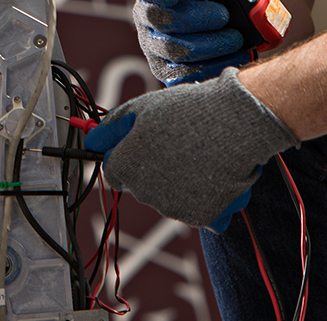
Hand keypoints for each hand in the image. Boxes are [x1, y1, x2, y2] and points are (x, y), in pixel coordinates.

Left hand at [83, 68, 295, 228]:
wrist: (234, 125)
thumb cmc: (186, 112)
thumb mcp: (142, 108)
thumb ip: (112, 126)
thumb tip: (92, 138)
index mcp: (127, 166)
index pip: (112, 170)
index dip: (125, 154)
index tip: (141, 143)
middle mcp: (145, 193)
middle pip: (139, 184)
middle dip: (150, 166)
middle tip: (174, 142)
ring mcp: (173, 207)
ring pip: (167, 197)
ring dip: (176, 180)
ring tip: (197, 152)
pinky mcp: (201, 218)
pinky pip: (194, 208)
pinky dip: (202, 196)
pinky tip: (211, 172)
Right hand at [131, 0, 264, 83]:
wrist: (213, 29)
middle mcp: (147, 16)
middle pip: (161, 18)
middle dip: (195, 17)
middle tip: (224, 15)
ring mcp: (154, 45)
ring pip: (173, 49)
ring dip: (209, 45)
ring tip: (235, 39)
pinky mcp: (166, 70)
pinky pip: (184, 74)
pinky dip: (212, 67)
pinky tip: (234, 58)